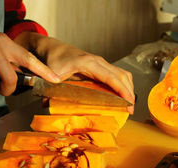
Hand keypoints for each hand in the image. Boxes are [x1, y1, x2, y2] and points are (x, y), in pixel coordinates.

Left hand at [16, 32, 134, 113]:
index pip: (111, 77)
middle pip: (121, 75)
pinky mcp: (100, 66)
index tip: (129, 102)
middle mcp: (98, 61)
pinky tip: (121, 96)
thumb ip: (50, 85)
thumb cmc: (54, 60)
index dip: (122, 90)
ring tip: (128, 105)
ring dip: (128, 88)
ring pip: (122, 74)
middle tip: (130, 109)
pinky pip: (117, 74)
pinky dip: (122, 85)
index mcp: (88, 63)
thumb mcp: (51, 73)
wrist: (53, 49)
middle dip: (129, 92)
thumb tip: (48, 98)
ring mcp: (100, 63)